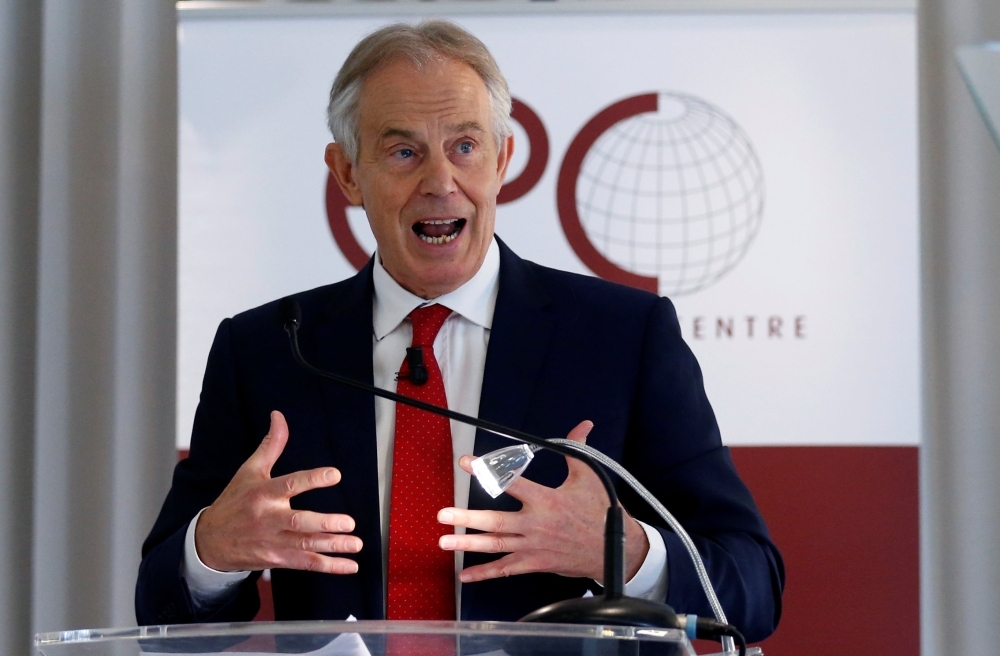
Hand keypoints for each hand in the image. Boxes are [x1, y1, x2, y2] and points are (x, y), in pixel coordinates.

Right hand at [195, 410, 361, 573]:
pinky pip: (305, 564)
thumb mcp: (249, 471)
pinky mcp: (276, 560)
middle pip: (299, 522)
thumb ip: (270, 445)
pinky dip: (328, 566)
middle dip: (325, 523)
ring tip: (356, 542)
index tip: (334, 474)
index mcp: (263, 493)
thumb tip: (279, 416)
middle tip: (349, 522)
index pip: (289, 484)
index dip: (312, 479)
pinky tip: (349, 565)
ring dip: (333, 546)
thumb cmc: (234, 501)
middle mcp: (268, 519)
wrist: (210, 542)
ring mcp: (272, 542)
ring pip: (306, 546)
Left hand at [437, 420, 648, 583]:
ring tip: (444, 541)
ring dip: (468, 544)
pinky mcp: (535, 564)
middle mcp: (535, 524)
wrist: (616, 550)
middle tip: (442, 514)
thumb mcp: (589, 477)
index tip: (465, 462)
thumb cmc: (601, 510)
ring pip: (496, 545)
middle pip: (495, 521)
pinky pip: (507, 569)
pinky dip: (485, 573)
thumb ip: (578, 449)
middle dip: (466, 517)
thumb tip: (583, 425)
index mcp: (546, 500)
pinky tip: (465, 575)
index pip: (511, 482)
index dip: (487, 472)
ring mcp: (533, 547)